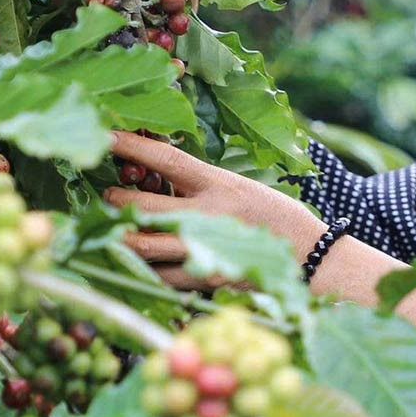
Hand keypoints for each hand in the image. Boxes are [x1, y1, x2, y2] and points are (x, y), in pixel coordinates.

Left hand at [103, 131, 326, 288]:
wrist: (309, 256)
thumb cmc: (270, 214)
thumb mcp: (236, 186)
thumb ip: (196, 182)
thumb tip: (150, 170)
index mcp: (218, 184)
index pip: (167, 159)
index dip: (133, 147)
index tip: (107, 137)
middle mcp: (209, 216)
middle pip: (145, 207)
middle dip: (117, 200)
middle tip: (106, 194)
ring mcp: (206, 249)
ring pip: (145, 246)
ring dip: (119, 236)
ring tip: (109, 228)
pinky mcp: (205, 279)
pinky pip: (159, 276)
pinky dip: (140, 267)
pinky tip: (131, 260)